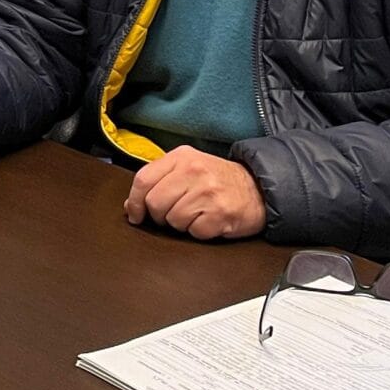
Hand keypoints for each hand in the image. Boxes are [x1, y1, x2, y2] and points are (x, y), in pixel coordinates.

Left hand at [124, 144, 265, 238]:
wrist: (258, 188)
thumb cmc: (219, 180)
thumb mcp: (188, 168)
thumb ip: (159, 180)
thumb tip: (131, 205)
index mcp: (182, 157)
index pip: (143, 179)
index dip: (134, 202)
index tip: (135, 214)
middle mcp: (194, 171)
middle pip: (155, 203)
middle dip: (159, 215)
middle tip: (174, 213)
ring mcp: (207, 192)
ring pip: (172, 220)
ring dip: (181, 224)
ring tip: (196, 213)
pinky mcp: (219, 214)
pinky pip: (193, 232)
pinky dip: (198, 231)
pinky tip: (209, 220)